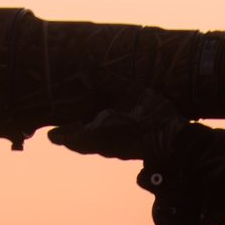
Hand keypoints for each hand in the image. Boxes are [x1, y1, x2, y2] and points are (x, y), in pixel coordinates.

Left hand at [48, 85, 187, 163]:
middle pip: (78, 144)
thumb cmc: (151, 116)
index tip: (50, 134)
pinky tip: (107, 127)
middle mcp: (102, 145)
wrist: (174, 142)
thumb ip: (106, 81)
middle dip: (70, 135)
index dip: (58, 135)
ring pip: (92, 146)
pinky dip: (99, 138)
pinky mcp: (127, 152)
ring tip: (83, 123)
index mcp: (96, 132)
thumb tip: (83, 72)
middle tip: (62, 128)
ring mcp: (115, 151)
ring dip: (85, 137)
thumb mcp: (129, 91)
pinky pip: (106, 146)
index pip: (67, 137)